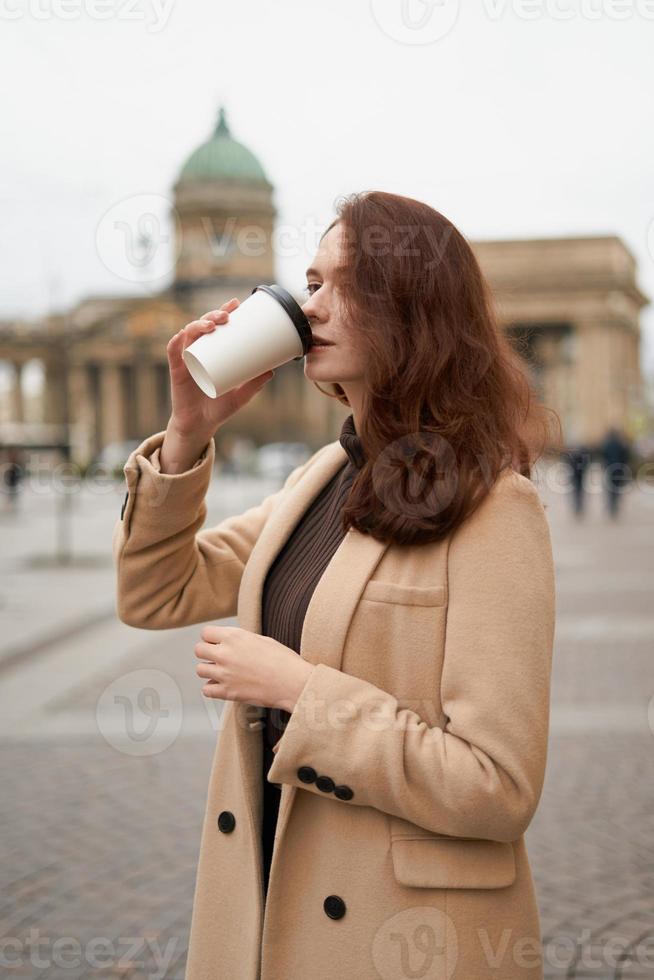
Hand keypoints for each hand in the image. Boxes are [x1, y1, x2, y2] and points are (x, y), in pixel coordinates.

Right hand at [166, 298, 274, 438]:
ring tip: (212, 324)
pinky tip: (182, 336)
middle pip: (203, 326)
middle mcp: (198, 352)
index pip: (217, 326)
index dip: (224, 311)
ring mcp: (186, 360)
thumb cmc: (219, 408)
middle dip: (213, 315)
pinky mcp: (177, 372)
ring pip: (188, 334)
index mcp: (213, 352)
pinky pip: (173, 353)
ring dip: (198, 324)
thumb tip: (271, 371)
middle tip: (227, 315)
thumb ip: (254, 385)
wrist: (201, 426)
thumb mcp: (241, 396)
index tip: (236, 303)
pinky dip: (176, 343)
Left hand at [194, 625, 314, 711]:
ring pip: (200, 670)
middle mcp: (225, 654)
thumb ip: (241, 640)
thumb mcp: (262, 640)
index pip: (206, 633)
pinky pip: (206, 690)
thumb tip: (231, 642)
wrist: (292, 682)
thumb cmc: (283, 660)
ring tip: (222, 672)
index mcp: (234, 637)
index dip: (211, 638)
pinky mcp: (227, 692)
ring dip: (209, 671)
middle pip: (198, 650)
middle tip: (218, 657)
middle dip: (207, 653)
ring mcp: (224, 674)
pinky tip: (222, 685)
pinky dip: (212, 688)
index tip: (217, 643)